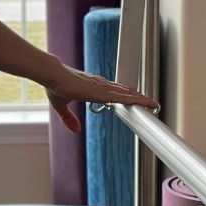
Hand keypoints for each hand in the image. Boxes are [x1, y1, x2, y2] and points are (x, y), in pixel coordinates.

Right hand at [44, 64, 158, 133]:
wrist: (53, 76)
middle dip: (137, 98)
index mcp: (93, 88)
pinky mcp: (101, 91)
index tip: (135, 100)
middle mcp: (101, 86)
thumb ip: (68, 118)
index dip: (126, 96)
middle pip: (124, 92)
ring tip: (153, 104)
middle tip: (151, 104)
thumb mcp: (61, 106)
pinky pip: (122, 97)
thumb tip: (75, 130)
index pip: (114, 92)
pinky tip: (144, 102)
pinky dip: (134, 99)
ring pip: (126, 94)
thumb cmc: (56, 85)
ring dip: (140, 99)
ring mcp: (103, 88)